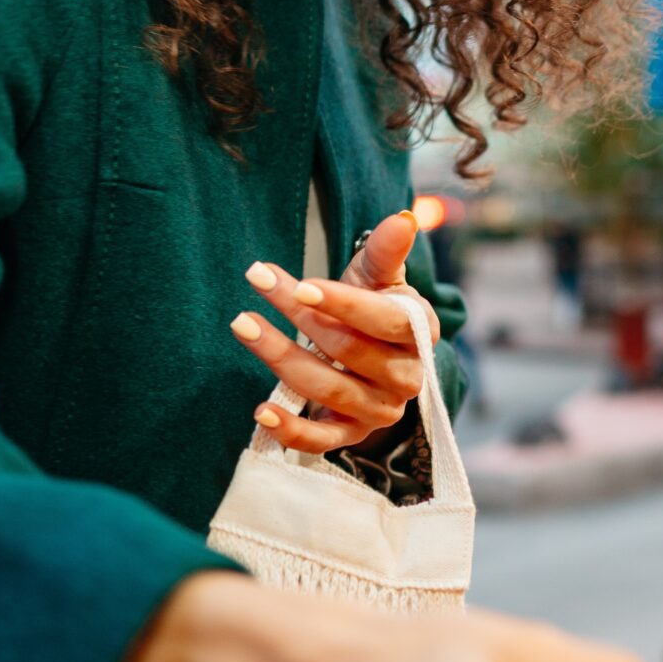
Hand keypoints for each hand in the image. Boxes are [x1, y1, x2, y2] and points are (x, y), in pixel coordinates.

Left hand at [230, 210, 442, 451]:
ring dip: (281, 358)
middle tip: (258, 282)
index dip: (344, 305)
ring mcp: (380, 410)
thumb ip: (386, 251)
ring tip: (243, 325)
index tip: (301, 286)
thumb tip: (403, 219)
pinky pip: (321, 441)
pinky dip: (290, 429)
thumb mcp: (378, 277)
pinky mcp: (352, 435)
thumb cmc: (371, 308)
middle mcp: (407, 377)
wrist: (370, 357)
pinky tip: (260, 409)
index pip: (385, 321)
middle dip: (299, 318)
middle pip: (349, 350)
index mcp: (419, 333)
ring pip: (329, 390)